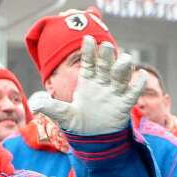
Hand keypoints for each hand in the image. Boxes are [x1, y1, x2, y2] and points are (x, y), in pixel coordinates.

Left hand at [28, 35, 145, 135]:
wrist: (95, 138)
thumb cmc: (79, 122)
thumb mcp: (64, 116)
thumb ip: (52, 108)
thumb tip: (35, 104)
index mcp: (88, 81)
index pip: (89, 63)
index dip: (88, 51)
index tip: (87, 38)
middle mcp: (103, 83)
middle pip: (105, 66)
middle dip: (106, 56)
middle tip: (106, 46)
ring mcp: (114, 92)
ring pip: (120, 76)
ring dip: (123, 68)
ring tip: (125, 60)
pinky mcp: (124, 104)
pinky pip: (132, 93)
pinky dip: (137, 85)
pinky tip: (141, 76)